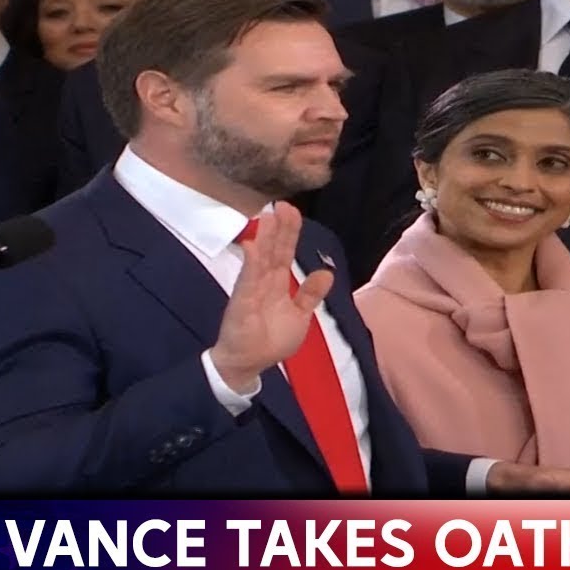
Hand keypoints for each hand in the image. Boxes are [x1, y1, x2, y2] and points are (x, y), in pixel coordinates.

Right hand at [210, 202, 334, 392]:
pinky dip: (251, 264)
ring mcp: (251, 290)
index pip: (284, 252)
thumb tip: (327, 273)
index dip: (289, 232)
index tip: (292, 211)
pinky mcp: (241, 303)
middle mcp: (263, 281)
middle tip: (283, 204)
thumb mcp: (300, 316)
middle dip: (279, 228)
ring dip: (264, 238)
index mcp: (278, 283)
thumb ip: (311, 295)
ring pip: (260, 259)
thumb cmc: (270, 340)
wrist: (247, 364)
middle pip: (273, 250)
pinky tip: (253, 245)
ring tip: (268, 216)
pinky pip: (247, 281)